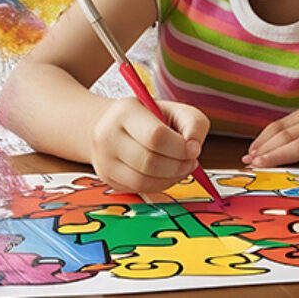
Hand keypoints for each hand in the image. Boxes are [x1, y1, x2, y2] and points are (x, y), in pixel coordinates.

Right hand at [90, 98, 209, 193]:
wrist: (113, 124)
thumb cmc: (149, 117)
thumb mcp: (175, 110)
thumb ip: (192, 123)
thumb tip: (193, 148)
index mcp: (125, 111)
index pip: (156, 136)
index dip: (180, 148)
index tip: (193, 150)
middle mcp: (107, 134)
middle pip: (149, 161)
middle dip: (178, 166)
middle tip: (190, 162)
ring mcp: (104, 159)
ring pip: (142, 180)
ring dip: (170, 179)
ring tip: (180, 168)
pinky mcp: (107, 177)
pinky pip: (138, 189)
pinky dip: (158, 185)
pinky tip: (166, 175)